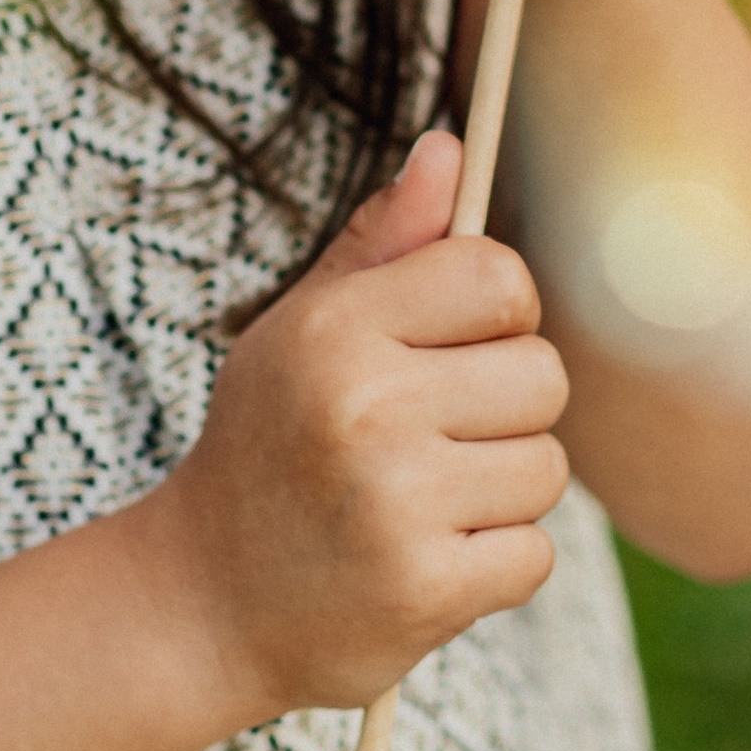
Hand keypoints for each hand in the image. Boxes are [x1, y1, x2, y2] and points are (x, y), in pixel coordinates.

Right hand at [150, 130, 568, 720]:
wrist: (204, 603)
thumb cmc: (269, 446)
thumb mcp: (301, 331)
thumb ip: (383, 244)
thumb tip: (451, 147)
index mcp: (336, 328)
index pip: (499, 278)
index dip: (497, 314)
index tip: (453, 351)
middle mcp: (365, 405)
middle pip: (543, 375)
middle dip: (505, 410)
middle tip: (429, 440)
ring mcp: (396, 501)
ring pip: (546, 468)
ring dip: (501, 492)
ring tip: (420, 504)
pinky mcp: (426, 589)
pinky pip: (534, 555)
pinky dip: (494, 565)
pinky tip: (424, 560)